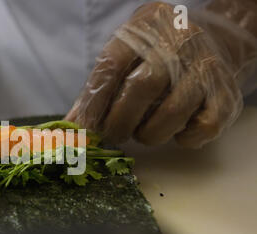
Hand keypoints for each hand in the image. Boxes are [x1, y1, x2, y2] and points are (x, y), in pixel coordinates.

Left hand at [66, 1, 256, 147]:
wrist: (213, 42)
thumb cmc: (157, 55)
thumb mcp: (125, 56)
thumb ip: (99, 88)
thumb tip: (73, 126)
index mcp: (143, 28)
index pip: (111, 66)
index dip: (94, 104)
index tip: (85, 129)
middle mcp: (178, 42)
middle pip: (141, 88)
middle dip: (120, 122)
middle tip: (114, 135)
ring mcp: (205, 67)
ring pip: (171, 113)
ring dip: (149, 134)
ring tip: (142, 131)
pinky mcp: (226, 93)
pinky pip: (202, 128)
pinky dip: (183, 139)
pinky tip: (175, 131)